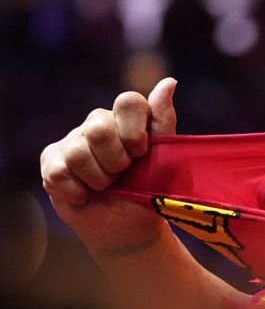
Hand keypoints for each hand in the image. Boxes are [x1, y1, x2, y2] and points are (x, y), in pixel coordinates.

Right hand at [40, 77, 177, 255]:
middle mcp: (98, 124)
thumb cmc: (148, 189)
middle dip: (116, 161)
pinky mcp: (52, 161)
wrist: (128, 226)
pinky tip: (86, 195)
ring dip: (99, 179)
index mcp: (128, 119)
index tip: (141, 153)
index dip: (134, 131)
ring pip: (78, 152)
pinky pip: (60, 172)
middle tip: (123, 175)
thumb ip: (163, 121)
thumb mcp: (164, 158)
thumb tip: (169, 81)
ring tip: (107, 186)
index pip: (128, 101)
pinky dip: (79, 191)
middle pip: (99, 128)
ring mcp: (72, 141)